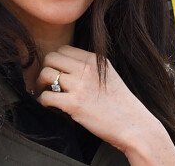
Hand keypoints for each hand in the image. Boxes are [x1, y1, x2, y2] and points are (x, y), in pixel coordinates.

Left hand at [37, 45, 174, 164]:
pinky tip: (49, 106)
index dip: (56, 60)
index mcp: (95, 60)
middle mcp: (87, 69)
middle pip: (51, 57)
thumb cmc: (121, 103)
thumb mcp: (107, 74)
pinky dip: (43, 102)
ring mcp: (80, 86)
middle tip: (47, 83)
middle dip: (46, 69)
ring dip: (41, 85)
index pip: (64, 49)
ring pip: (46, 74)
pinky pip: (47, 97)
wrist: (133, 125)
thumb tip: (67, 66)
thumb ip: (90, 67)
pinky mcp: (74, 105)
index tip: (56, 71)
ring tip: (46, 94)